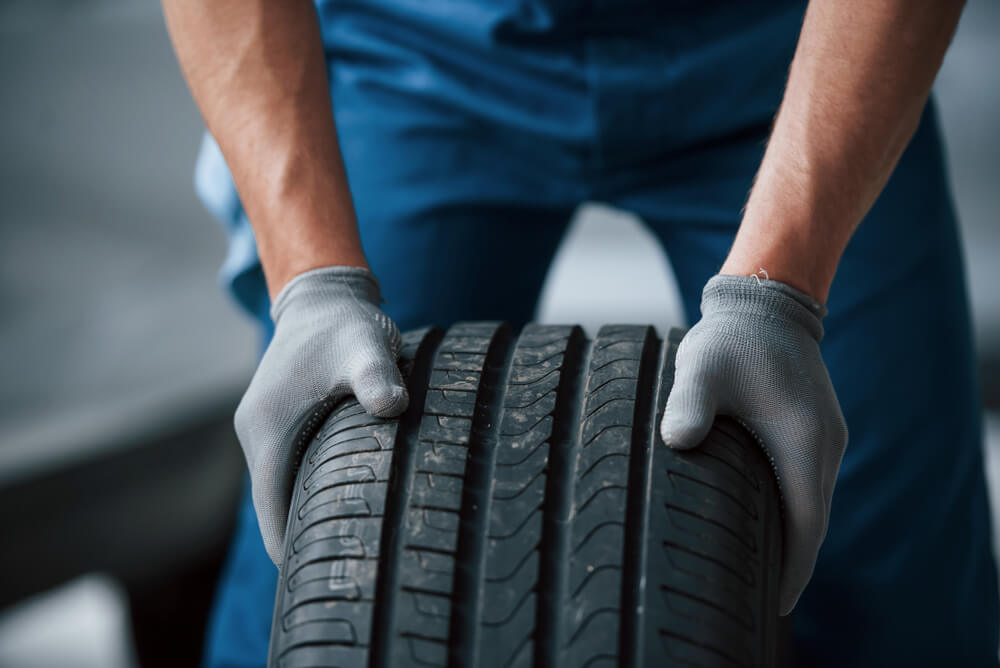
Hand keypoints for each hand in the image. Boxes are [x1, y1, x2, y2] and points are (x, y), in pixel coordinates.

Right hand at [234, 266, 408, 564]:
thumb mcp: (364, 347)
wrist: (323, 295)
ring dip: (307, 516)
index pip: (271, 515)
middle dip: (305, 541)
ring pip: (281, 491)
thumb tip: (392, 407)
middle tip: (352, 570)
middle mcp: (257, 434)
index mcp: (267, 431)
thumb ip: (376, 377)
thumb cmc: (343, 325)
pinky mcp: (279, 422)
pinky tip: (345, 503)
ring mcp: (265, 429)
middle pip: (274, 510)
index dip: (295, 552)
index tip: (329, 581)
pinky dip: (309, 492)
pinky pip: (289, 471)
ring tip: (352, 546)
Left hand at [660, 274, 847, 613]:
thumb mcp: (703, 368)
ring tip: (759, 573)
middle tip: (759, 601)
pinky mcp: (814, 428)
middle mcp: (823, 445)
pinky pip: (807, 483)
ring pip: (811, 504)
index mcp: (803, 442)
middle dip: (791, 565)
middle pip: (812, 523)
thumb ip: (688, 404)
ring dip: (792, 538)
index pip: (806, 527)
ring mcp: (823, 436)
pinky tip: (764, 522)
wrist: (767, 302)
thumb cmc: (731, 338)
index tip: (776, 605)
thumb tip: (678, 441)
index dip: (793, 570)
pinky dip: (792, 510)